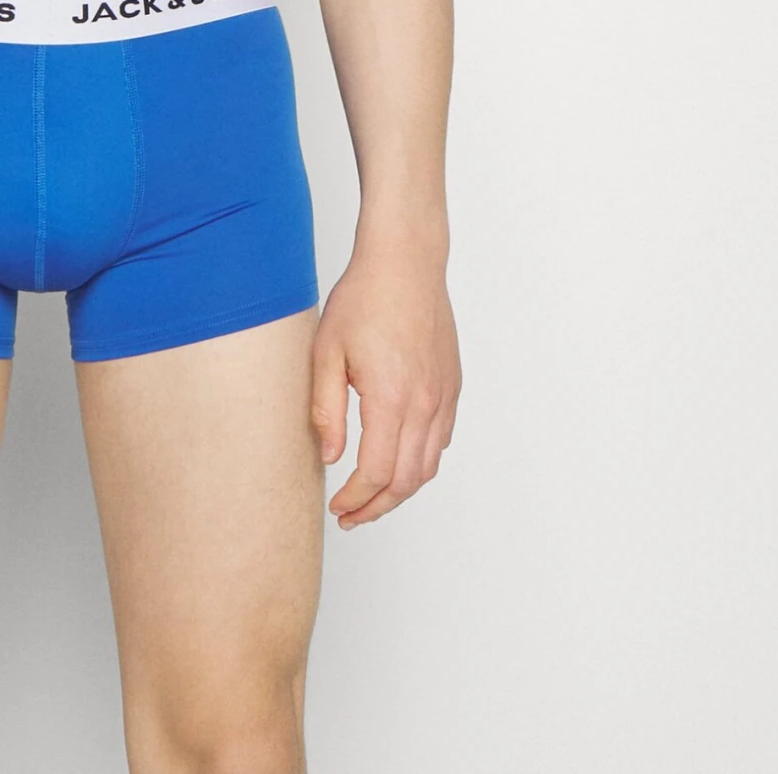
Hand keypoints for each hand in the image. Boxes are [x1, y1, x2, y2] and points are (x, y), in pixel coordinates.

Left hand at [310, 249, 459, 527]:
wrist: (405, 262)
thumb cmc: (363, 298)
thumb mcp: (327, 351)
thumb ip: (326, 409)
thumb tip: (330, 457)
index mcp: (392, 397)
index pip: (377, 473)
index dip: (355, 499)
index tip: (337, 506)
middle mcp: (425, 403)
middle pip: (406, 481)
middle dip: (377, 506)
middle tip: (351, 515)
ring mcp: (444, 395)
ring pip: (428, 465)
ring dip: (400, 489)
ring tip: (371, 496)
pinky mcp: (452, 385)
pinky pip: (441, 439)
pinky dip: (420, 461)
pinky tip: (397, 459)